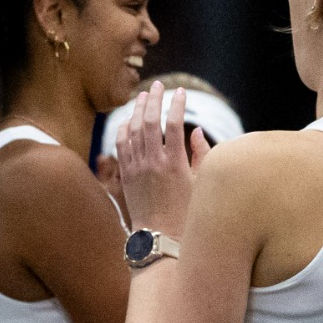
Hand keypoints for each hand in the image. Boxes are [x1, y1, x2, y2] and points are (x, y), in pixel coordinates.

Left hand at [116, 79, 208, 239]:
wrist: (159, 238)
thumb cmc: (186, 214)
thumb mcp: (201, 185)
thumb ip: (202, 155)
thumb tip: (196, 130)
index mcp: (174, 164)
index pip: (173, 124)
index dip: (177, 104)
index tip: (181, 91)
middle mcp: (152, 163)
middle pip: (150, 120)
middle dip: (155, 99)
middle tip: (159, 85)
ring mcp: (136, 168)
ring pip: (133, 129)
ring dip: (138, 109)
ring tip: (144, 95)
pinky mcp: (125, 175)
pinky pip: (121, 144)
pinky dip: (124, 128)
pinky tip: (130, 119)